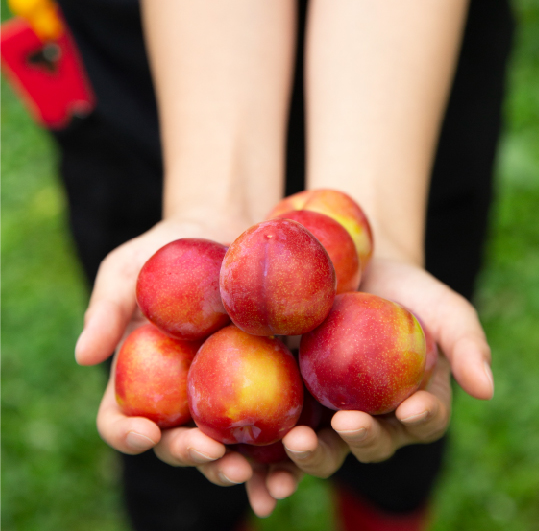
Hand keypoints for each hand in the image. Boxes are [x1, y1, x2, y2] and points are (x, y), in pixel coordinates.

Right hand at [75, 216, 302, 516]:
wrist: (222, 231)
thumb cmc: (166, 250)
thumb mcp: (127, 268)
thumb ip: (105, 308)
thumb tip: (82, 356)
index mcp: (138, 380)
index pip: (121, 420)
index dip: (128, 435)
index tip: (146, 433)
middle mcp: (179, 395)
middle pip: (176, 442)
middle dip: (191, 455)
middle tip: (213, 455)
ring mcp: (220, 391)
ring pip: (223, 441)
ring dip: (235, 464)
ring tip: (252, 469)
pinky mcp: (263, 378)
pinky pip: (269, 415)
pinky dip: (279, 441)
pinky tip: (294, 447)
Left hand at [282, 256, 492, 475]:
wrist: (357, 271)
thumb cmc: (408, 291)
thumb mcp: (443, 307)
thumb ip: (467, 343)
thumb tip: (485, 389)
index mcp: (414, 403)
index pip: (423, 420)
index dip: (421, 418)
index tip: (413, 406)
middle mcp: (373, 417)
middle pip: (369, 442)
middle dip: (360, 439)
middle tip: (349, 423)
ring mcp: (331, 411)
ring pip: (324, 446)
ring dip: (311, 456)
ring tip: (297, 442)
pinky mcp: (295, 398)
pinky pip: (282, 428)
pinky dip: (269, 451)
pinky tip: (251, 453)